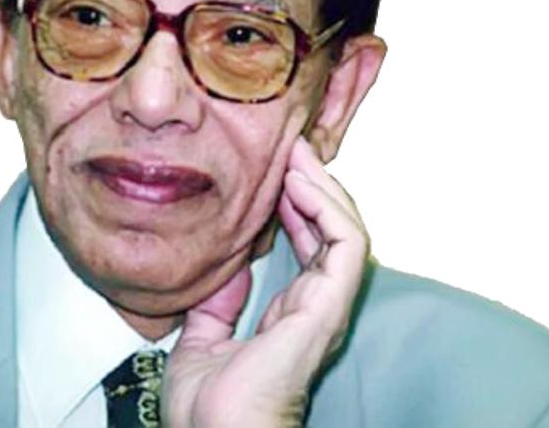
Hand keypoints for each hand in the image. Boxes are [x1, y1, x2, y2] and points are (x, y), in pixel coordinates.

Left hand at [162, 136, 369, 426]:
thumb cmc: (207, 409)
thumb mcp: (202, 340)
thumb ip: (218, 304)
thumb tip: (230, 269)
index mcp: (291, 314)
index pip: (307, 245)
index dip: (295, 205)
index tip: (276, 171)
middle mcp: (315, 307)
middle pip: (331, 231)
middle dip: (314, 186)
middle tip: (292, 147)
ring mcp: (324, 307)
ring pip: (345, 231)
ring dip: (324, 187)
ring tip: (299, 153)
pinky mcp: (326, 308)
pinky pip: (345, 246)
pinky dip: (329, 208)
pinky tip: (302, 183)